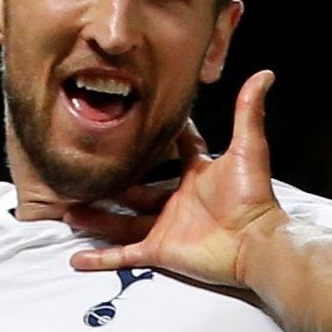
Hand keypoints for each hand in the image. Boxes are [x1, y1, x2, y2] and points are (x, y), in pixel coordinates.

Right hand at [69, 69, 283, 286]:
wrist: (254, 242)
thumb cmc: (252, 197)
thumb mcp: (247, 148)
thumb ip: (248, 111)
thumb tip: (264, 74)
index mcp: (195, 175)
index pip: (176, 149)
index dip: (162, 133)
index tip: (137, 116)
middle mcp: (176, 200)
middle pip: (137, 189)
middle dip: (112, 181)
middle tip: (85, 168)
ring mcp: (165, 227)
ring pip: (122, 221)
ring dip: (96, 216)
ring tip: (68, 207)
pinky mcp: (158, 250)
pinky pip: (123, 254)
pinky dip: (101, 257)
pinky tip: (76, 257)